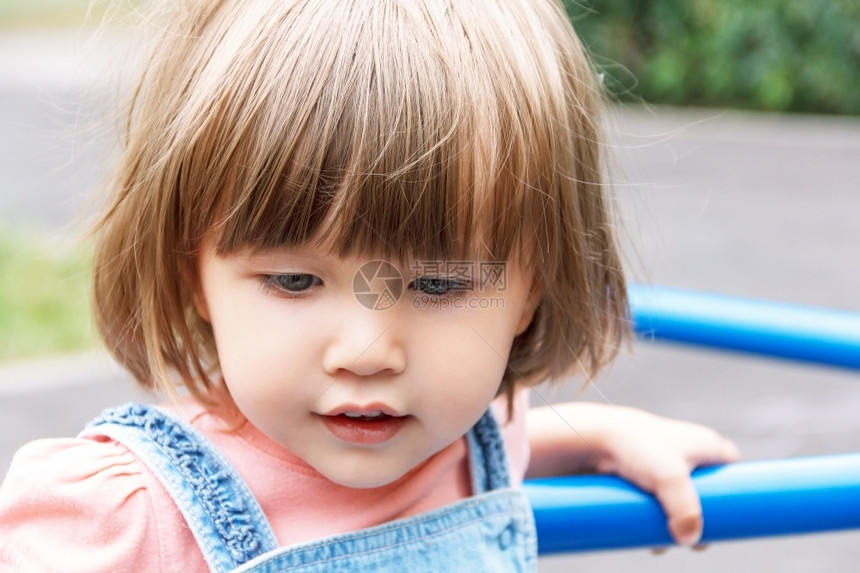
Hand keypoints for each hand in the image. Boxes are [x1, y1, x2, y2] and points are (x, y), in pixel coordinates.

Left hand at [526, 402, 740, 546]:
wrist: (589, 436)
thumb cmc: (636, 446)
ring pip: (677, 502)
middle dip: (702, 520)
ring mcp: (660, 465)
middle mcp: (684, 452)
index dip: (738, 491)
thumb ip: (687, 512)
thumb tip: (690, 541)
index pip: (733, 466)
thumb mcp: (670, 478)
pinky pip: (654, 504)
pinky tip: (648, 539)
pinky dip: (654, 521)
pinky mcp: (638, 476)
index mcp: (704, 443)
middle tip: (698, 542)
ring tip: (665, 543)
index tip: (735, 517)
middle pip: (706, 492)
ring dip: (675, 525)